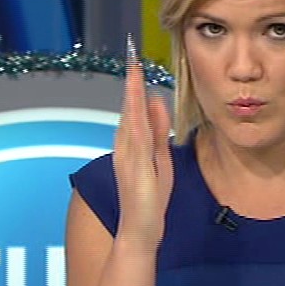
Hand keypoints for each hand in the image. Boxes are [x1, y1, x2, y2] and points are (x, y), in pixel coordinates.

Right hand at [112, 36, 173, 251]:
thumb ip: (158, 131)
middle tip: (133, 55)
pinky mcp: (135, 167)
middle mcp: (125, 148)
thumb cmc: (150, 197)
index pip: (132, 110)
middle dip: (131, 82)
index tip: (138, 63)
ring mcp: (127, 157)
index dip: (135, 86)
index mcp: (131, 146)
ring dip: (131, 93)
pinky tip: (139, 102)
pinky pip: (136, 137)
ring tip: (134, 69)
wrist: (140, 229)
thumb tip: (156, 102)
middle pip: (127, 108)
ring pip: (129, 118)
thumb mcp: (159, 158)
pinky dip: (136, 118)